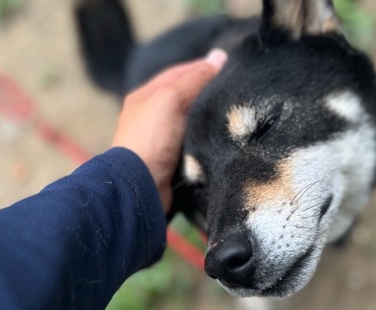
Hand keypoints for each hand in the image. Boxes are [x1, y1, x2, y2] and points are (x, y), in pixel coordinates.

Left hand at [112, 49, 227, 211]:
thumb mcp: (171, 99)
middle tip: (235, 89)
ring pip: (191, 123)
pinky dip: (207, 140)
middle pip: (185, 98)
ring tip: (233, 113)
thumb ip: (195, 79)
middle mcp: (151, 117)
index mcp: (145, 97)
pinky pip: (194, 144)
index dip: (201, 68)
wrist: (140, 186)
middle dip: (207, 94)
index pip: (177, 74)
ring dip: (209, 119)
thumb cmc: (151, 138)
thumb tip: (219, 57)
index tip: (227, 66)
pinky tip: (222, 138)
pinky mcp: (171, 162)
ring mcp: (161, 141)